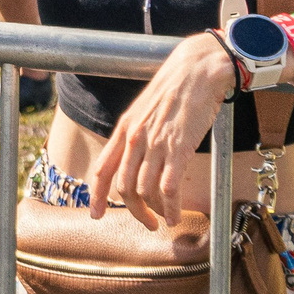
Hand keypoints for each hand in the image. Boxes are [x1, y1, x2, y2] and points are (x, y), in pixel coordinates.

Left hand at [87, 32, 235, 228]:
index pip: (102, 170)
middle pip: (123, 187)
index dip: (97, 196)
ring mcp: (155, 144)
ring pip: (144, 190)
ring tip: (164, 219)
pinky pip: (169, 188)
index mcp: (124, 130)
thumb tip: (136, 160)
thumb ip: (137, 135)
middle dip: (134, 211)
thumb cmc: (175, 91)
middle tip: (146, 223)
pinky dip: (171, 207)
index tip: (97, 214)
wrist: (196, 71)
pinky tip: (175, 215)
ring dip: (154, 211)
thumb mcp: (144, 111)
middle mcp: (134, 139)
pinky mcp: (178, 148)